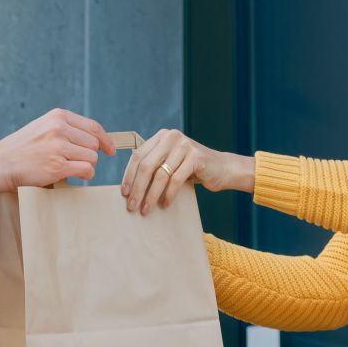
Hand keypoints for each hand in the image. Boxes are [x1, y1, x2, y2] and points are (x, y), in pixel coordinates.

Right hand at [0, 109, 115, 201]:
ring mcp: (58, 147)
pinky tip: (75, 174)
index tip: (110, 149)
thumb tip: (94, 138)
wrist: (1, 162)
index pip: (93, 127)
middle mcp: (59, 129)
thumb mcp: (43, 127)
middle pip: (93, 144)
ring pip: (92, 157)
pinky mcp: (57, 166)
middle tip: (76, 161)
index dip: (105, 140)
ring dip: (86, 165)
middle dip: (89, 154)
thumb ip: (66, 128)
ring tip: (71, 167)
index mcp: (58, 116)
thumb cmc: (23, 147)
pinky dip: (85, 174)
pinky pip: (86, 170)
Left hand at [121, 128, 254, 214]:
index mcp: (162, 136)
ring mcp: (184, 145)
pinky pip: (175, 180)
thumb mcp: (171, 162)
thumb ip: (154, 166)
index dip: (129, 176)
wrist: (223, 168)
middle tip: (132, 206)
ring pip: (160, 175)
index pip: (138, 156)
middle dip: (137, 188)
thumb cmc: (193, 169)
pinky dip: (168, 195)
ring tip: (146, 209)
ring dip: (150, 195)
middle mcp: (171, 137)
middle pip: (146, 165)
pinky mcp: (196, 157)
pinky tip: (165, 205)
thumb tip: (130, 189)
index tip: (124, 193)